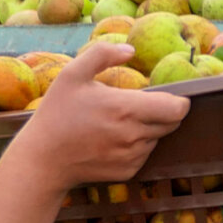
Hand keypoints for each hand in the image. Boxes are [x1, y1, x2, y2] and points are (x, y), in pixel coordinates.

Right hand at [14, 42, 189, 190]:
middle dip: (163, 112)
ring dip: (148, 129)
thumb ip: (102, 54)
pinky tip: (112, 140)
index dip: (179, 101)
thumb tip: (130, 50)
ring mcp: (132, 156)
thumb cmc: (57, 113)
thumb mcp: (72, 74)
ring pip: (157, 138)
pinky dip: (137, 146)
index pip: (178, 109)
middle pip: (172, 123)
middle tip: (138, 106)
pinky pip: (144, 154)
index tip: (168, 95)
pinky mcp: (127, 172)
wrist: (43, 159)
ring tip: (119, 123)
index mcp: (126, 109)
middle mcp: (134, 135)